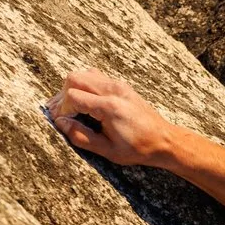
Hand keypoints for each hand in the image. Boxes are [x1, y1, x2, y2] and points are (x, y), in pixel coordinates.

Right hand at [46, 68, 176, 166]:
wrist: (164, 140)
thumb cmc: (138, 149)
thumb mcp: (107, 150)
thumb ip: (81, 137)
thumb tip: (60, 123)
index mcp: (110, 107)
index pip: (73, 96)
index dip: (62, 109)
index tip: (62, 122)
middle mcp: (114, 90)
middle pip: (74, 78)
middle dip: (62, 96)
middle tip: (62, 114)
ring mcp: (118, 85)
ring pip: (83, 74)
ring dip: (72, 88)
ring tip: (71, 108)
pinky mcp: (121, 85)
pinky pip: (95, 76)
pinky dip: (84, 86)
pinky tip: (85, 103)